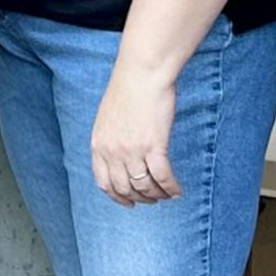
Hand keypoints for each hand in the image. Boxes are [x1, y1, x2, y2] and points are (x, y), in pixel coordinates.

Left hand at [90, 62, 180, 206]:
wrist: (142, 73)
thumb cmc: (128, 89)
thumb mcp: (108, 117)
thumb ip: (110, 139)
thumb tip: (120, 156)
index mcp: (99, 145)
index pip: (104, 183)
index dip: (117, 197)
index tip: (129, 202)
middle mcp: (113, 152)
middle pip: (125, 188)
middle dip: (140, 198)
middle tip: (153, 200)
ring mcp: (132, 151)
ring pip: (145, 186)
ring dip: (157, 195)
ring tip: (167, 195)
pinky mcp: (154, 146)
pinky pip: (162, 177)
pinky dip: (171, 188)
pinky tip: (177, 191)